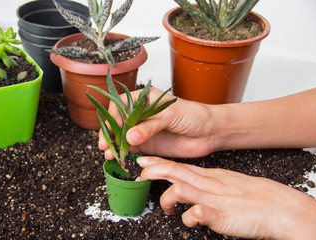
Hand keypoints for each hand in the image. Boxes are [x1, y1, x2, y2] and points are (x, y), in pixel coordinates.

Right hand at [98, 87, 218, 158]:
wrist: (210, 132)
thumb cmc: (194, 115)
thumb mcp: (171, 115)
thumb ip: (150, 126)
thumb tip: (129, 136)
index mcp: (144, 99)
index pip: (120, 104)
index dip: (113, 116)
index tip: (113, 128)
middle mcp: (141, 114)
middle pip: (117, 122)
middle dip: (109, 132)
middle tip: (105, 144)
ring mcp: (144, 130)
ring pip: (122, 137)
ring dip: (113, 144)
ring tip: (108, 153)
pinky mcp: (149, 145)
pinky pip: (131, 149)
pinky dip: (123, 153)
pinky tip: (118, 157)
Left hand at [137, 157, 315, 239]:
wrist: (276, 206)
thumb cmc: (250, 197)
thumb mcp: (223, 183)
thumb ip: (204, 183)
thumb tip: (185, 185)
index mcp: (208, 176)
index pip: (178, 165)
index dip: (158, 162)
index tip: (142, 161)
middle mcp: (207, 184)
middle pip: (175, 172)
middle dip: (154, 171)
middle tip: (140, 176)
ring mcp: (213, 198)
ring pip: (181, 188)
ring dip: (168, 198)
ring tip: (169, 209)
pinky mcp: (221, 215)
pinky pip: (199, 213)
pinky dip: (190, 217)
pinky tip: (190, 220)